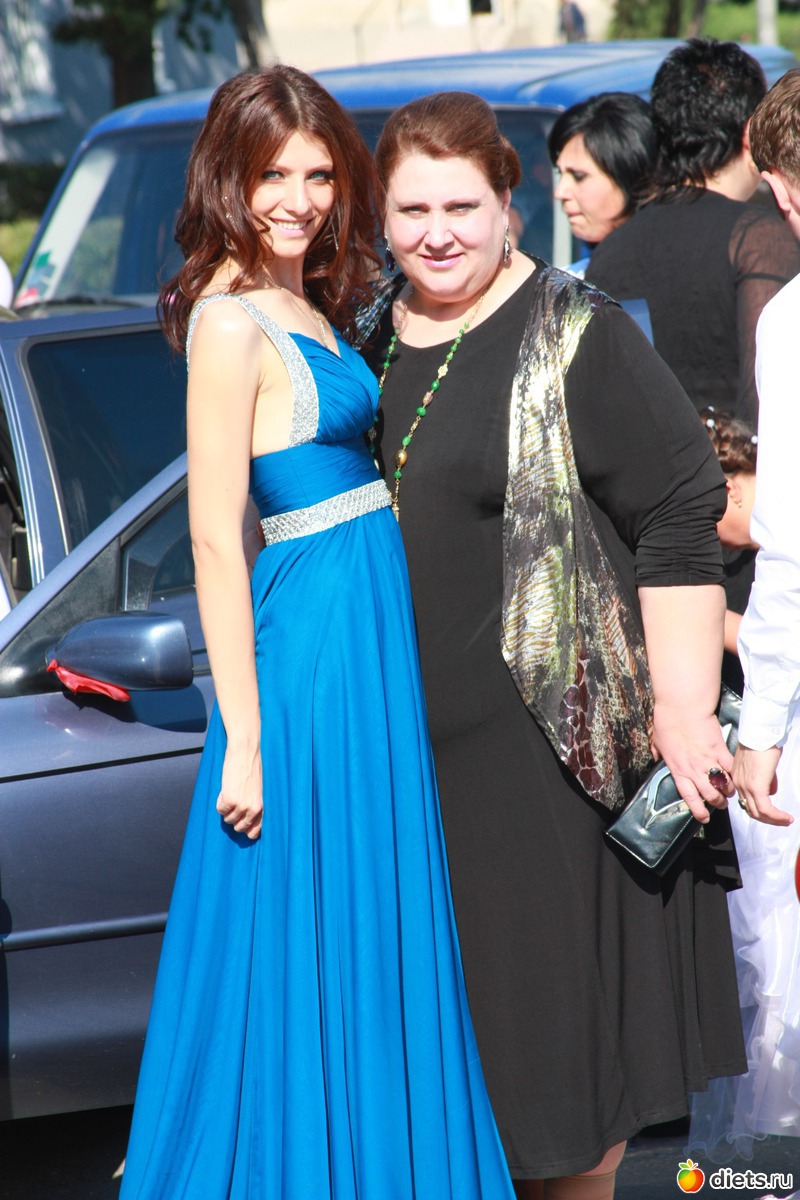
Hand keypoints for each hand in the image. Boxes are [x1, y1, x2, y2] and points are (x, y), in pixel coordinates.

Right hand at [217, 744, 262, 838]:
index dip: (247, 831)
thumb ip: (255, 805)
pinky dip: (220, 802)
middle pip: (239, 828)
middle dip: (234, 818)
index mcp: (263, 807)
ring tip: (231, 793)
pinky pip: (220, 810)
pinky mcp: (230, 800)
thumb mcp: (259, 790)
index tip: (242, 825)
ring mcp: (241, 806)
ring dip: (227, 809)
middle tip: (234, 804)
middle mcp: (253, 809)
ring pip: (228, 819)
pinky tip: (225, 790)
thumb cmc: (252, 768)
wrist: (245, 753)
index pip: (255, 832)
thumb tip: (245, 824)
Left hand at [650, 704, 734, 823]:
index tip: (704, 818)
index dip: (698, 811)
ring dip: (729, 791)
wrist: (681, 707)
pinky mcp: (720, 750)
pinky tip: (739, 777)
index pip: (689, 797)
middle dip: (718, 803)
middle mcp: (693, 770)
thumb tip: (657, 757)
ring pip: (723, 785)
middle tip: (723, 803)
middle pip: (710, 795)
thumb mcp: (657, 741)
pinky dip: (736, 774)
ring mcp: (708, 761)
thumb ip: (659, 753)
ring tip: (731, 791)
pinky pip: (731, 769)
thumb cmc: (667, 721)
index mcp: (678, 769)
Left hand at [732, 744, 792, 825]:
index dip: (760, 809)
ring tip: (786, 821)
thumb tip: (771, 790)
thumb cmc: (763, 742)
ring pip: (758, 813)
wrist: (761, 732)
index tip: (772, 813)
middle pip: (751, 810)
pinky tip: (786, 818)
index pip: (746, 800)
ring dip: (774, 820)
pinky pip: (766, 809)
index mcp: (738, 777)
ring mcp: (746, 786)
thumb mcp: (762, 764)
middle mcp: (738, 783)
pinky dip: (777, 817)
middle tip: (781, 820)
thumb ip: (764, 778)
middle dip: (767, 819)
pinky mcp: (756, 787)